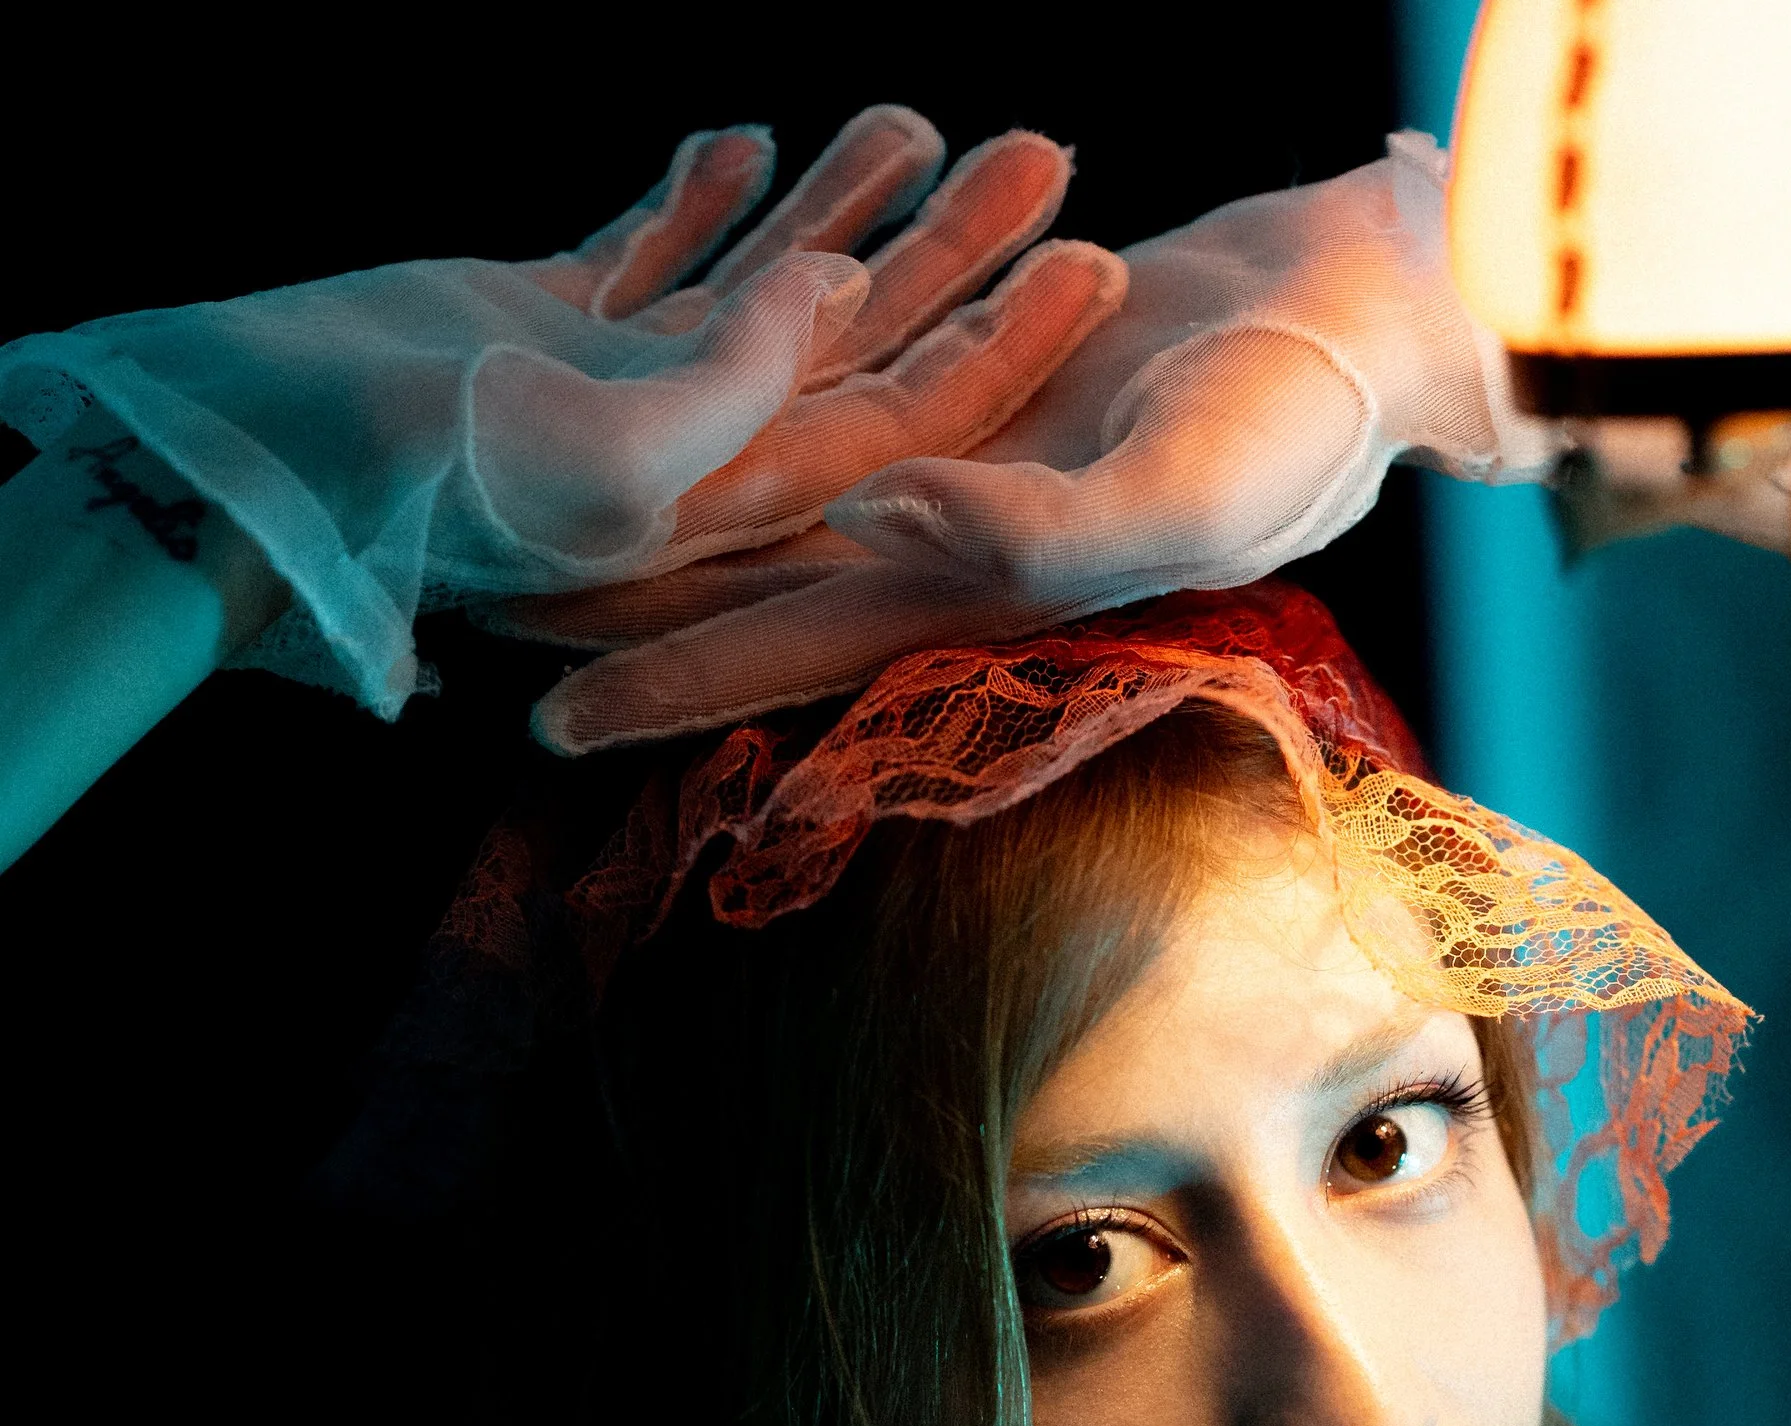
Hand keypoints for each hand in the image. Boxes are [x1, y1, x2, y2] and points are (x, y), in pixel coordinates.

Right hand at [0, 114, 1123, 717]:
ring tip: (918, 117)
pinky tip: (749, 136)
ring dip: (840, 204)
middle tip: (1050, 149)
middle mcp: (694, 457)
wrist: (251, 466)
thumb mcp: (618, 445)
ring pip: (762, 287)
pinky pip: (647, 258)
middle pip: (860, 346)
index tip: (1100, 253)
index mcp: (735, 504)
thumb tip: (839, 294)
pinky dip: (699, 201)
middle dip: (954, 251)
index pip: (912, 425)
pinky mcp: (536, 329)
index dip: (1008, 342)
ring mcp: (616, 391)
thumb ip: (744, 378)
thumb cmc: (428, 478)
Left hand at [513, 136, 1547, 752]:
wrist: (1345, 318)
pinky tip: (642, 347)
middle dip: (614, 612)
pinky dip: (730, 367)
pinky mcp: (946, 367)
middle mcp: (934, 545)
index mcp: (971, 600)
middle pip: (739, 590)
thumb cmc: (1284, 428)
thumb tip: (884, 521)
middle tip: (468, 625)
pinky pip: (810, 373)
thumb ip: (1034, 531)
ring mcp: (935, 455)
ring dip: (646, 494)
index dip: (671, 687)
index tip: (541, 718)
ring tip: (515, 492)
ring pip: (755, 483)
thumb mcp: (1172, 494)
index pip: (786, 662)